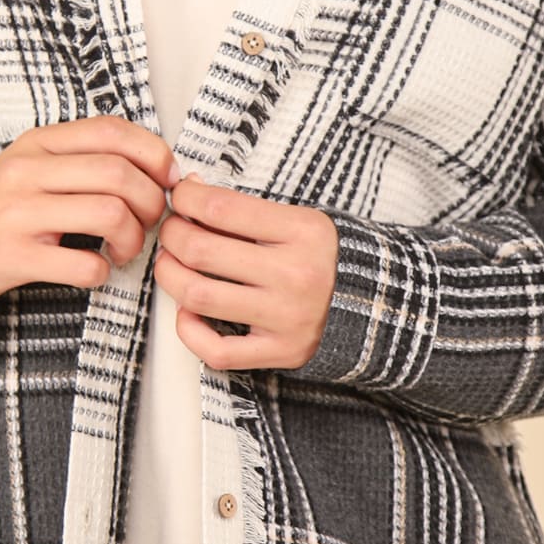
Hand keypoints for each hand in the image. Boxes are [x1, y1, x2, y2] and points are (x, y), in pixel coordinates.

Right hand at [0, 116, 177, 308]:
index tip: (167, 179)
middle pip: (119, 175)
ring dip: (133, 239)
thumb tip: (157, 166)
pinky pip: (84, 263)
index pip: (111, 131)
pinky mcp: (14, 256)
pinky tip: (95, 269)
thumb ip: (82, 158)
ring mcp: (18, 214)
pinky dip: (103, 271)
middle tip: (150, 222)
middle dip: (152, 202)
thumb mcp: (31, 167)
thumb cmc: (1, 209)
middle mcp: (26, 172)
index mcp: (37, 143)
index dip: (154, 154)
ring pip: (109, 214)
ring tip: (123, 250)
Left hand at [154, 173, 337, 371]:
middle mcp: (295, 275)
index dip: (186, 198)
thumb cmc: (323, 258)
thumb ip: (245, 210)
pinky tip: (188, 311)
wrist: (373, 303)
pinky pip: (217, 350)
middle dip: (172, 235)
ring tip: (171, 265)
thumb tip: (191, 191)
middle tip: (171, 231)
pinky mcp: (280, 351)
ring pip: (199, 296)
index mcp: (302, 232)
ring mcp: (287, 318)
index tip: (180, 196)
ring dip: (170, 276)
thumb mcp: (297, 220)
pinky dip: (189, 330)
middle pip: (201, 251)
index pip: (222, 208)